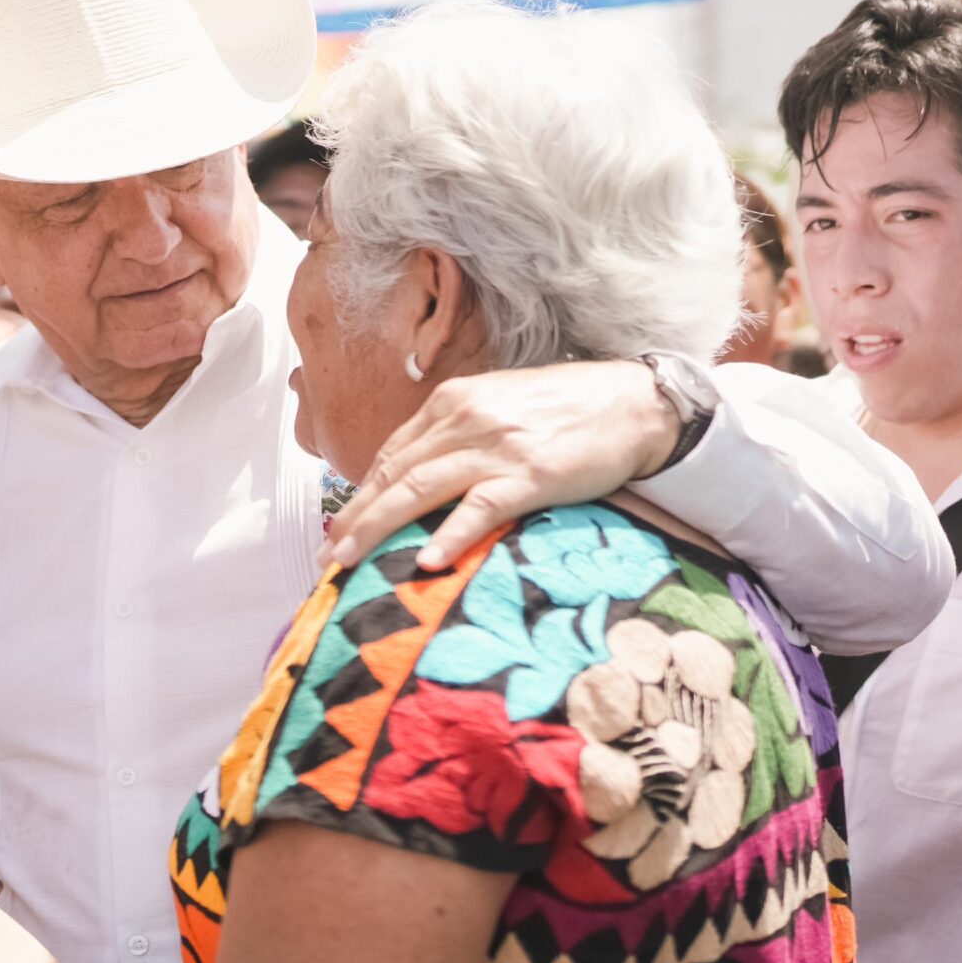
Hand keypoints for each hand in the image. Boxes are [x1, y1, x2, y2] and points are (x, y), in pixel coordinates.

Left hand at [322, 360, 676, 572]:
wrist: (636, 403)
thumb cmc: (568, 410)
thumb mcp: (499, 407)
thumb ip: (459, 435)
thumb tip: (421, 478)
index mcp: (452, 402)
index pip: (392, 454)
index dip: (360, 493)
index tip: (339, 527)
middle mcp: (464, 418)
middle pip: (394, 474)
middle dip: (355, 517)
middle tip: (325, 555)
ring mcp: (495, 446)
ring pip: (419, 490)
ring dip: (378, 528)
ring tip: (349, 560)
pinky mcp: (530, 474)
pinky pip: (480, 508)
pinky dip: (450, 535)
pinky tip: (427, 560)